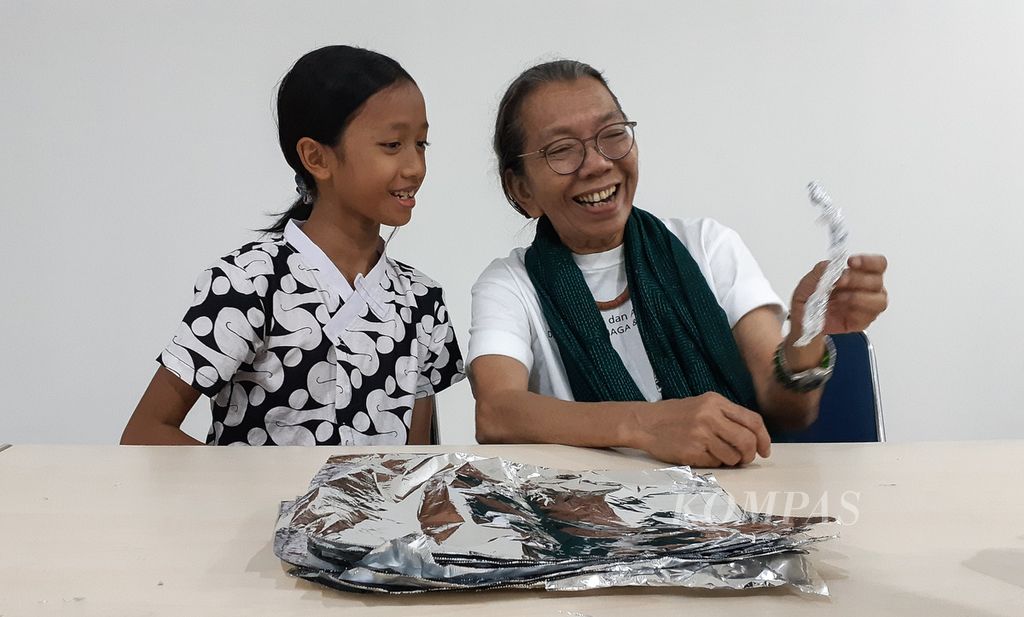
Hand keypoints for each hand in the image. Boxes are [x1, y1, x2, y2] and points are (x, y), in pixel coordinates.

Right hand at [632, 392, 771, 466]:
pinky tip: (702, 455)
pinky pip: (715, 463)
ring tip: (718, 455)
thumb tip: (754, 439)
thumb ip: (727, 417)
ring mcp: (700, 434)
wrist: (645, 423)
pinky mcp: (691, 451)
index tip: (765, 450)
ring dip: (731, 461)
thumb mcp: (703, 405)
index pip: (752, 421)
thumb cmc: (676, 415)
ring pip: (733, 456)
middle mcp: (709, 416)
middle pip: (746, 441)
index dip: (764, 438)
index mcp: (715, 402)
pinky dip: (714, 463)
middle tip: (744, 459)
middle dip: (750, 454)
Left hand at [790, 254, 888, 334]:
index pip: (877, 264)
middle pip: (877, 281)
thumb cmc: (809, 300)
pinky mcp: (863, 322)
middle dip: (857, 279)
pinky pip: (869, 317)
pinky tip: (842, 312)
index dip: (868, 262)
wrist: (802, 322)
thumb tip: (831, 265)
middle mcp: (867, 289)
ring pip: (880, 301)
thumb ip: (820, 272)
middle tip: (839, 282)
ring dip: (859, 298)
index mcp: (858, 274)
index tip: (851, 262)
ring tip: (840, 299)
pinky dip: (855, 313)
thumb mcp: (807, 283)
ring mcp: (867, 306)